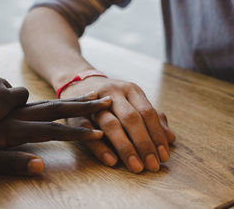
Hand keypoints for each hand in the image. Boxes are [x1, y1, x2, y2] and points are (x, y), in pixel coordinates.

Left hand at [0, 94, 111, 174]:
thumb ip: (9, 162)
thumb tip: (41, 165)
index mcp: (13, 129)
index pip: (52, 130)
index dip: (77, 132)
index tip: (101, 130)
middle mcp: (13, 113)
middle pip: (53, 108)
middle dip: (80, 106)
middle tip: (104, 99)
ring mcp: (5, 105)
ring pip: (41, 100)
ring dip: (64, 100)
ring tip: (83, 95)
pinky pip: (23, 94)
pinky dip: (39, 97)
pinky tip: (43, 99)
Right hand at [60, 76, 175, 172]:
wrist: (79, 83)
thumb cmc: (113, 99)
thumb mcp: (133, 102)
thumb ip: (151, 118)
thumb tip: (171, 138)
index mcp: (130, 90)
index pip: (147, 113)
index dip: (157, 135)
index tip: (164, 157)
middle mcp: (113, 93)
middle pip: (131, 118)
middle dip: (143, 143)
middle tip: (152, 166)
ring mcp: (94, 102)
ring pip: (111, 124)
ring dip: (125, 147)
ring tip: (135, 166)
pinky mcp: (78, 113)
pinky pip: (88, 131)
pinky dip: (100, 147)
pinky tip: (111, 161)